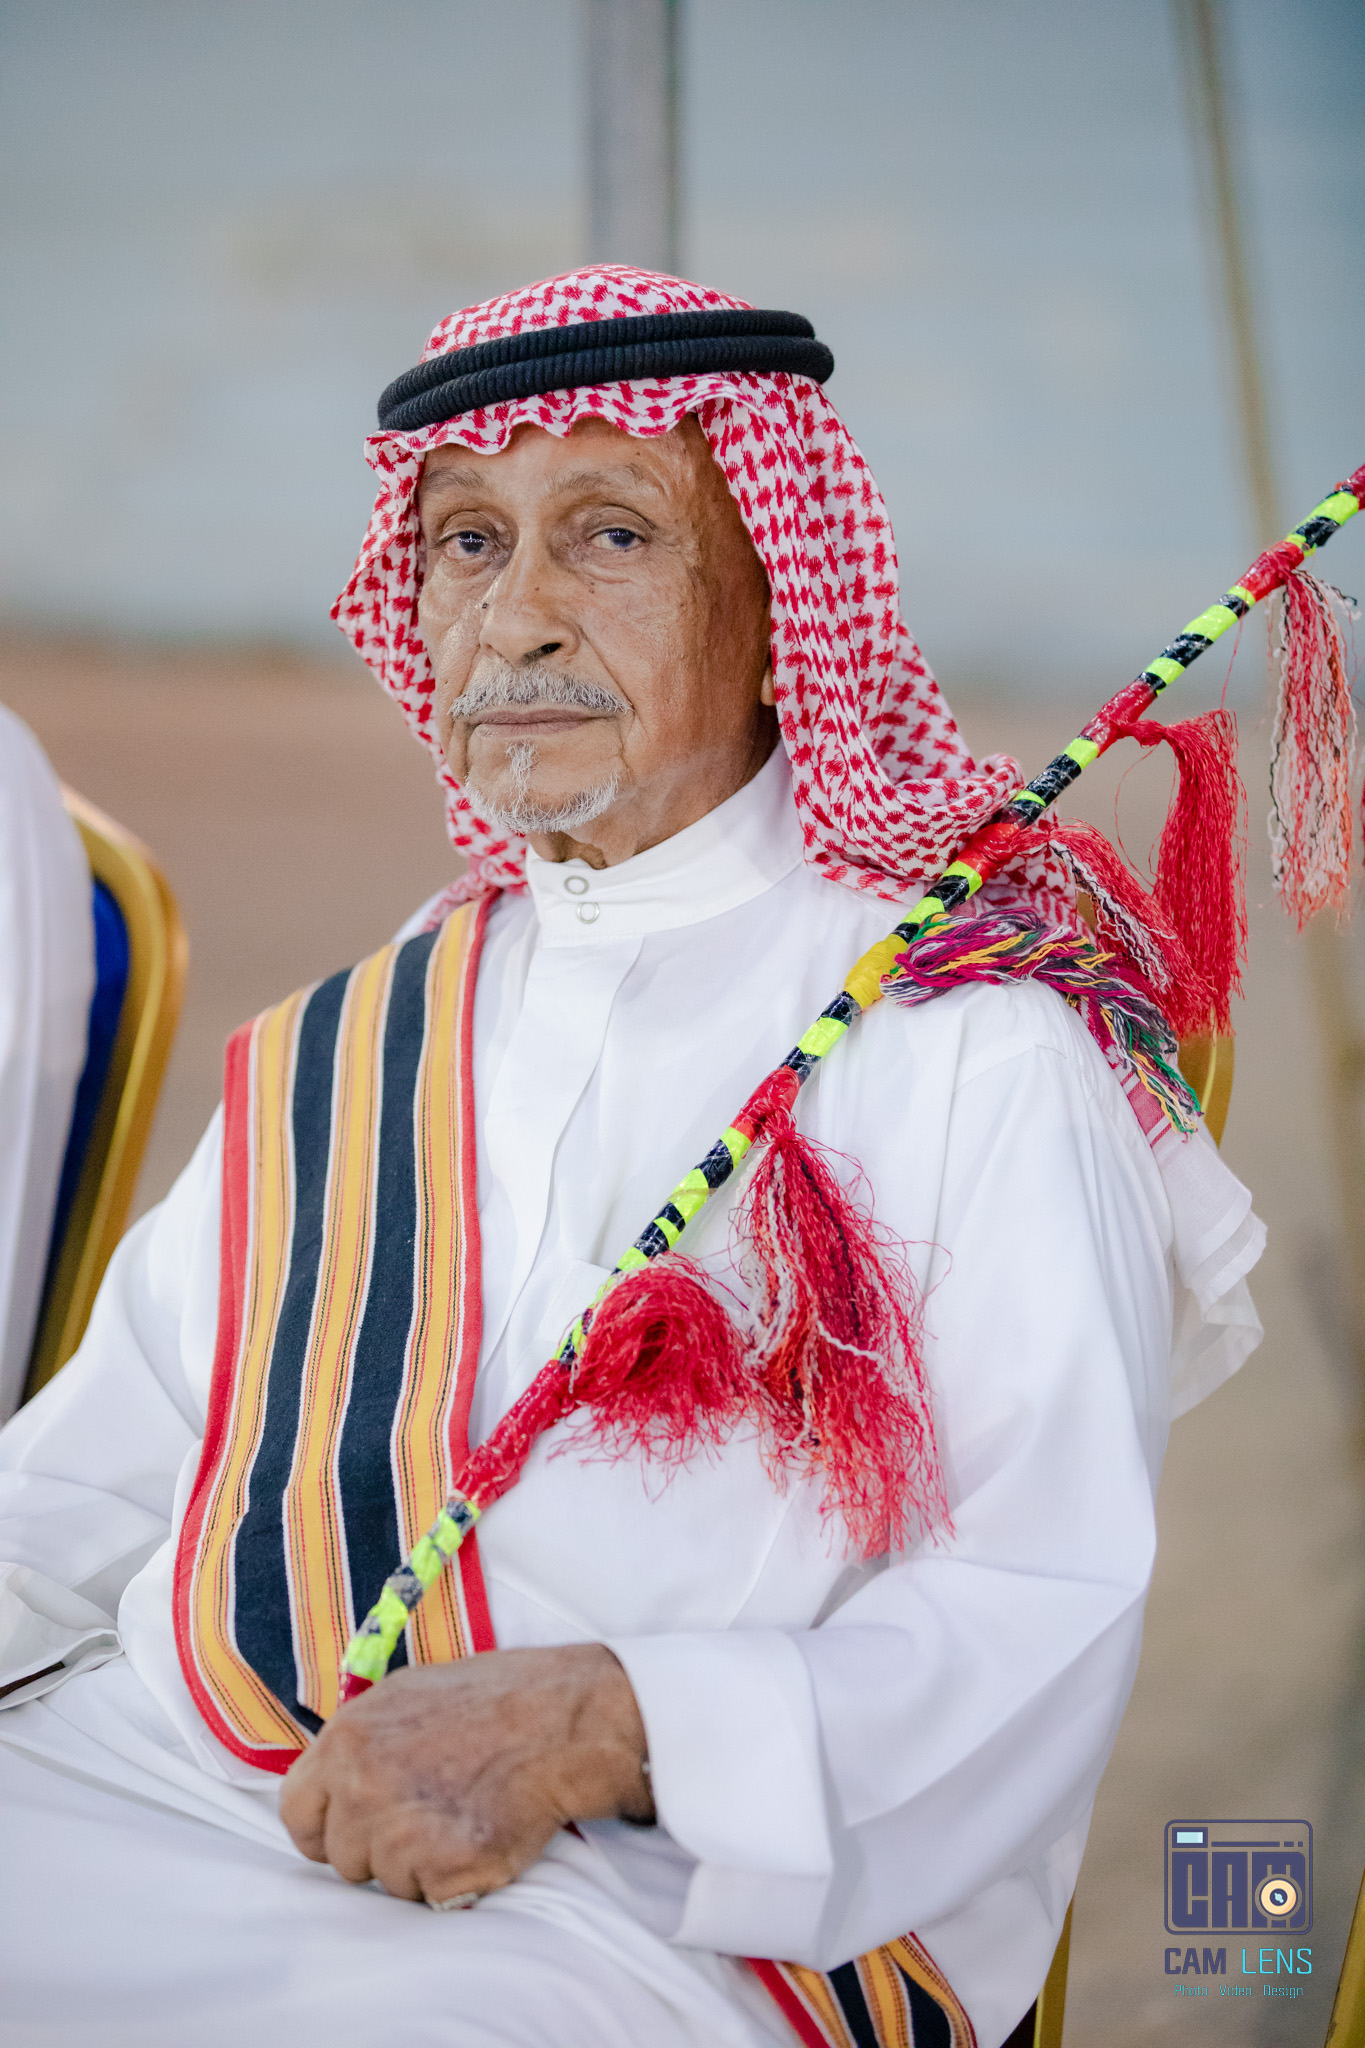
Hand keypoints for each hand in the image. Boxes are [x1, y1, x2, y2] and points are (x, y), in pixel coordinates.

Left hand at [279, 1644, 653, 1907]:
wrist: (560, 1721)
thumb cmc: (493, 1700)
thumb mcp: (408, 1694)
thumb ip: (362, 1739)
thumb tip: (334, 1774)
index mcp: (347, 1739)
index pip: (296, 1812)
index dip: (324, 1826)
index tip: (351, 1827)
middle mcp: (362, 1786)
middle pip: (342, 1856)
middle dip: (377, 1849)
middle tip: (425, 1818)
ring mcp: (399, 1830)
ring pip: (386, 1881)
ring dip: (418, 1865)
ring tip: (460, 1819)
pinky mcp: (442, 1867)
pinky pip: (429, 1896)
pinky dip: (454, 1879)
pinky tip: (480, 1836)